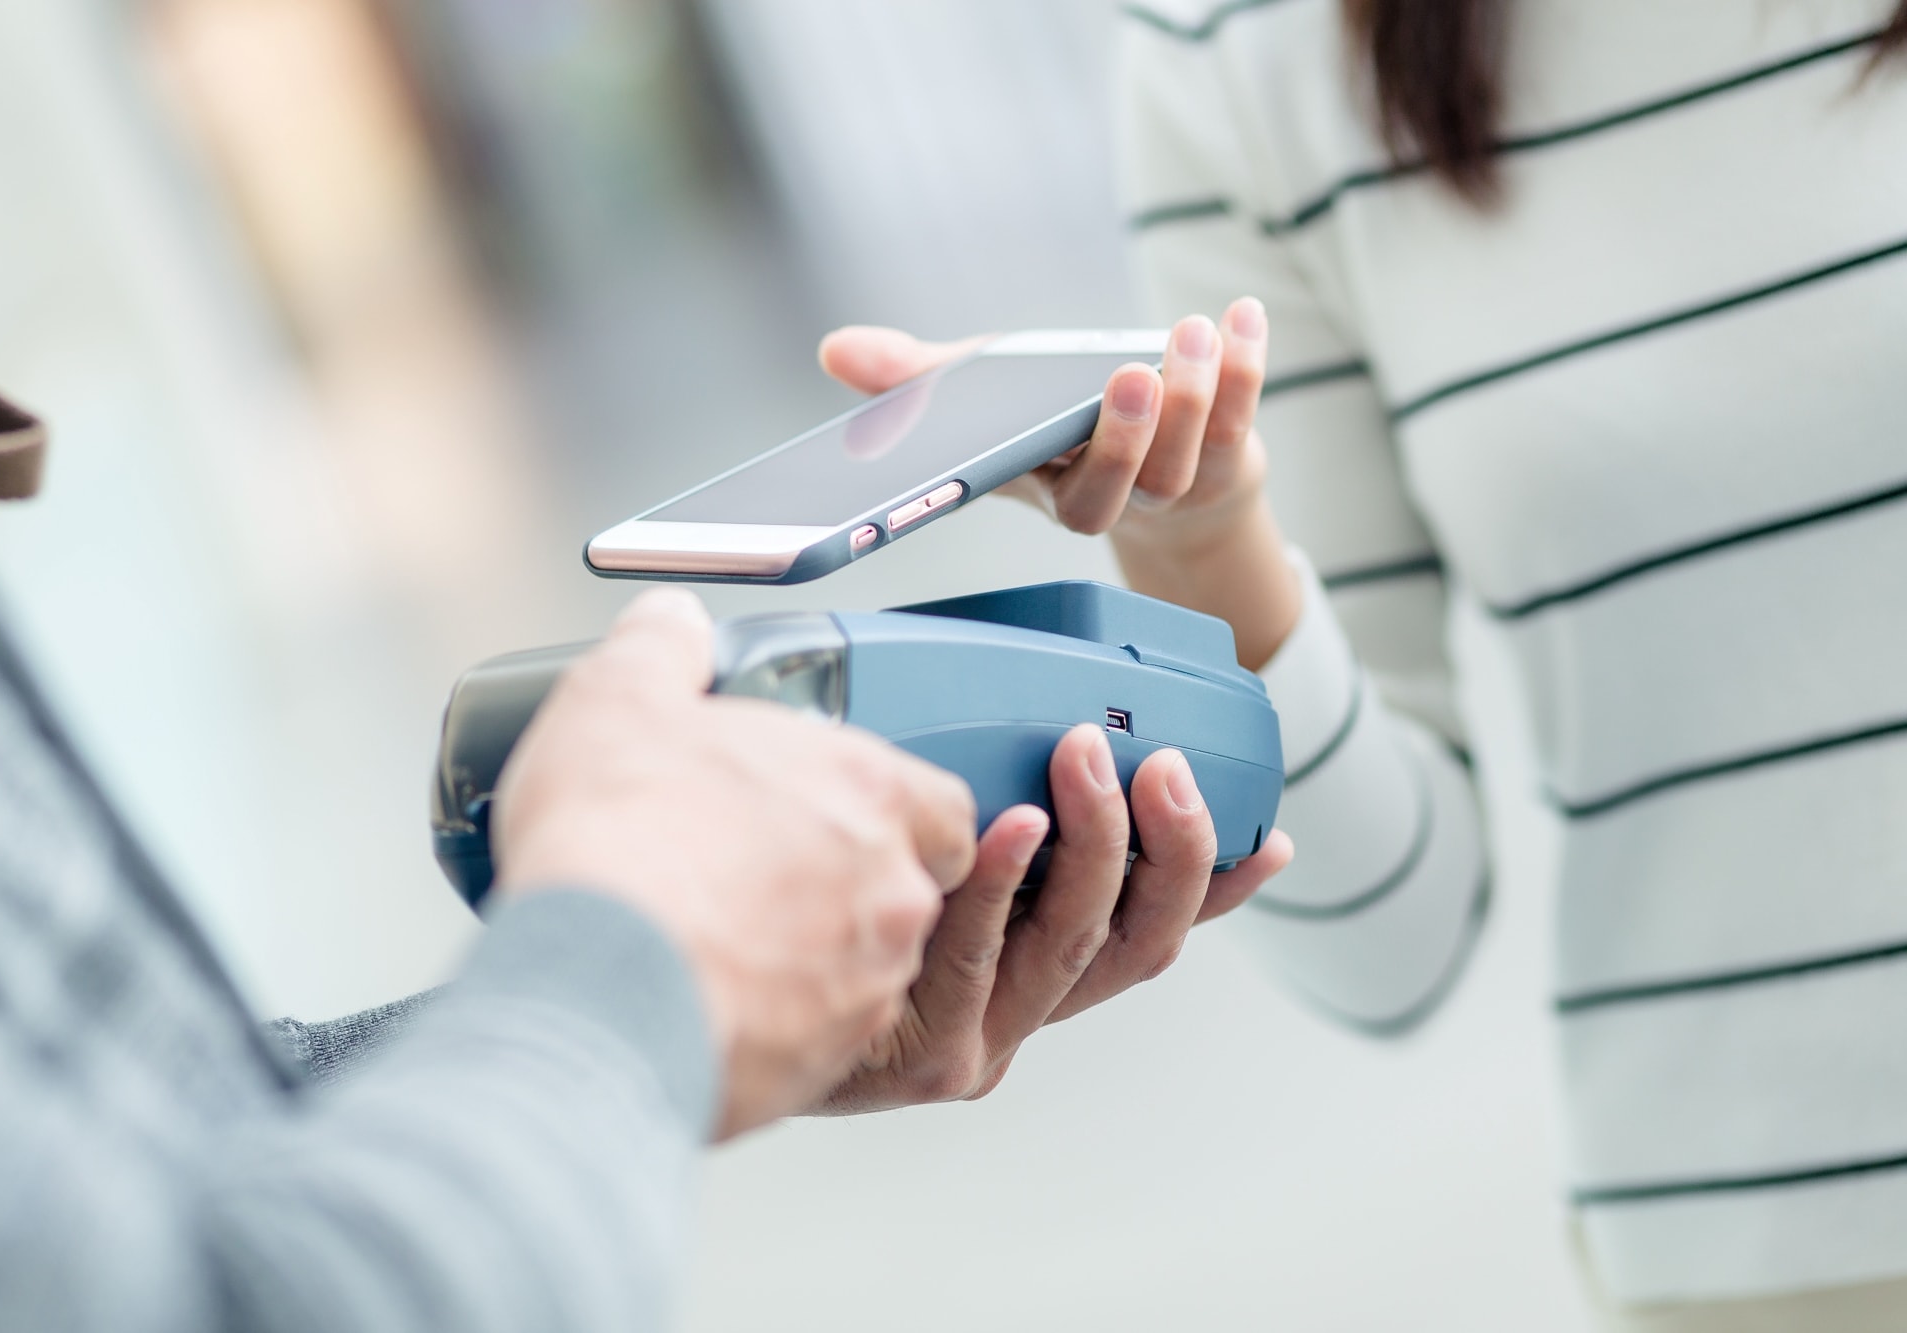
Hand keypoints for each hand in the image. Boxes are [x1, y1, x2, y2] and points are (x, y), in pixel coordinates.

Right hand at [491, 589, 978, 1138]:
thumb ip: (660, 649)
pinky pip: (827, 1038)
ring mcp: (869, 980)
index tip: (846, 819)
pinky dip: (786, 1022)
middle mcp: (892, 887)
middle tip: (770, 881)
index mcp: (867, 789)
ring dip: (819, 958)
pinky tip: (715, 1002)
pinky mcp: (831, 1059)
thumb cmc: (620, 848)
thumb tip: (670, 625)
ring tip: (731, 945)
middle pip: (910, 888)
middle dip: (851, 889)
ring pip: (872, 968)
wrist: (596, 986)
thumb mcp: (619, 699)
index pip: (942, 806)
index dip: (899, 815)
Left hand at [816, 726, 1294, 1112]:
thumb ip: (958, 808)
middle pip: (1137, 939)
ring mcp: (979, 1039)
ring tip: (1086, 760)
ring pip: (1075, 940)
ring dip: (1095, 842)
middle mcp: (1019, 1014)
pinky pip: (977, 955)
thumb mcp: (910, 861)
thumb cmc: (799, 919)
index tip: (1268, 837)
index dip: (1215, 885)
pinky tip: (1007, 827)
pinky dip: (1001, 886)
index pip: (1148, 928)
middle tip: (1161, 762)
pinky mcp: (927, 1054)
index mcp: (1030, 975)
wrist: (704, 1013)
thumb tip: (990, 710)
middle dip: (1170, 844)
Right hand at [819, 305, 1301, 669]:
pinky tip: (1240, 317)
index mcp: (1040, 491)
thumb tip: (832, 349)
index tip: (1022, 432)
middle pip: (1116, 488)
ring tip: (1193, 331)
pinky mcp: (1226, 460)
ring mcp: (1171, 487)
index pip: (1020, 489)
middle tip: (1130, 375)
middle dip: (1126, 433)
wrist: (1175, 485)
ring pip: (1184, 460)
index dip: (1013, 469)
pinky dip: (1245, 369)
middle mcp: (1108, 501)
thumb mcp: (987, 394)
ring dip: (1195, 395)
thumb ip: (915, 376)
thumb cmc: (1064, 429)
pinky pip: (1238, 421)